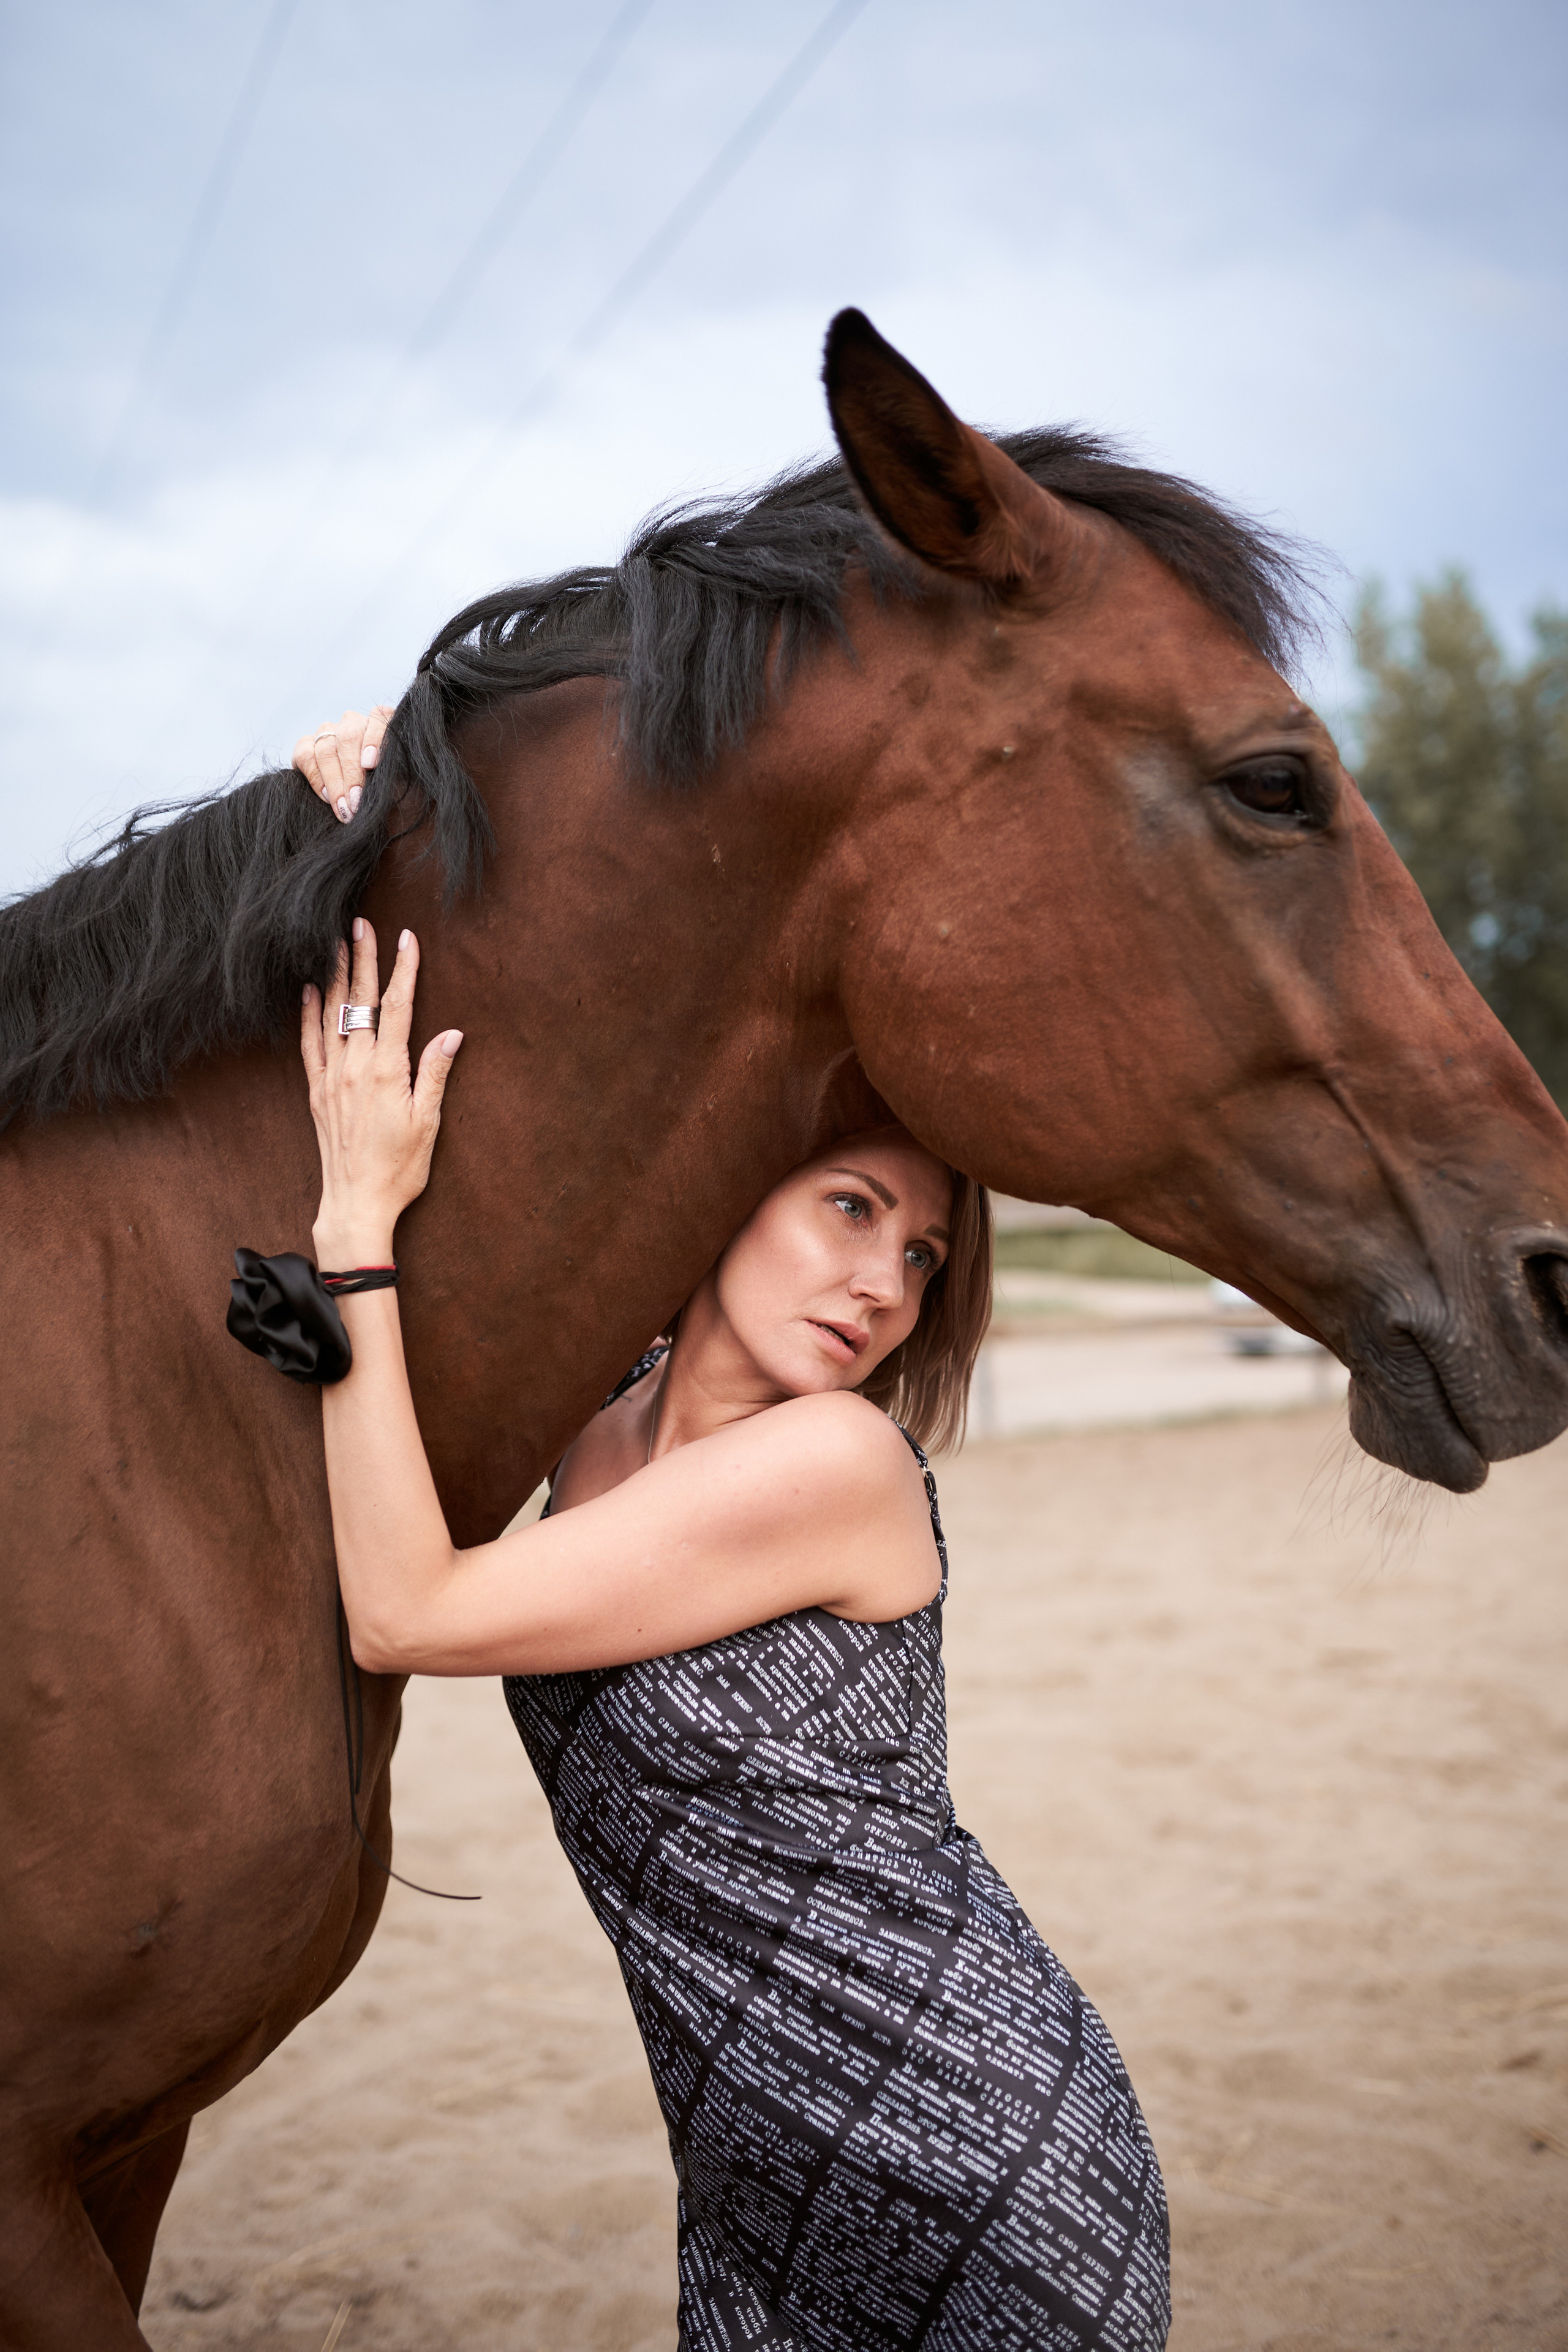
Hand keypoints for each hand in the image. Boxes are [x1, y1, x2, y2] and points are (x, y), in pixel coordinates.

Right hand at [293, 705, 393, 823]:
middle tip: (356, 802)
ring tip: (344, 808)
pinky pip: (305, 755)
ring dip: (334, 782)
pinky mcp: (307, 744)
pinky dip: (316, 778)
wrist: (360, 804)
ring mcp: (329, 731)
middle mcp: (354, 723)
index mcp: (382, 724)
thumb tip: (391, 787)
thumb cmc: (386, 793)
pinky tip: (327, 797)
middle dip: (351, 773)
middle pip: (348, 737)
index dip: (375, 739)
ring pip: (326, 748)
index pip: (379, 718)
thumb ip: (394, 779)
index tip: (371, 765)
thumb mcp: (396, 785)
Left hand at [302, 917, 462, 1264]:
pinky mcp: (316, 1092)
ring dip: (335, 976)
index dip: (402, 970)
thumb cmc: (399, 1168)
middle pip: (359, 1001)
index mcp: (387, 1072)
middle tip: (360, 923)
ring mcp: (331, 1078)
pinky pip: (308, 1044)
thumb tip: (451, 1035)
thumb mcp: (428, 1123)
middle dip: (362, 959)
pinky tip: (309, 990)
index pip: (396, 1008)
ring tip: (334, 943)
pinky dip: (307, 1014)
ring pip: (331, 1015)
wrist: (356, 1203)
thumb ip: (435, 1074)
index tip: (406, 938)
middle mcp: (355, 1068)